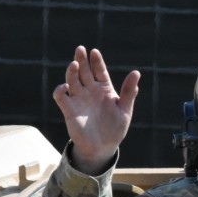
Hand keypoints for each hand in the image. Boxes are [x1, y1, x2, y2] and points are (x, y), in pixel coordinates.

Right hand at [53, 46, 139, 173]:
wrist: (102, 147)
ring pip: (72, 80)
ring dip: (71, 71)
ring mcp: (79, 99)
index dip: (97, 61)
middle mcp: (90, 91)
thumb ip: (129, 92)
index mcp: (104, 89)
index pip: (99, 71)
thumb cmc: (115, 128)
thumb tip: (137, 72)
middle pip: (84, 71)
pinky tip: (66, 87)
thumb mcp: (125, 110)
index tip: (95, 52)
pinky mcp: (69, 109)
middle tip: (80, 49)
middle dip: (82, 59)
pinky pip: (61, 96)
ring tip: (75, 64)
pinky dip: (61, 90)